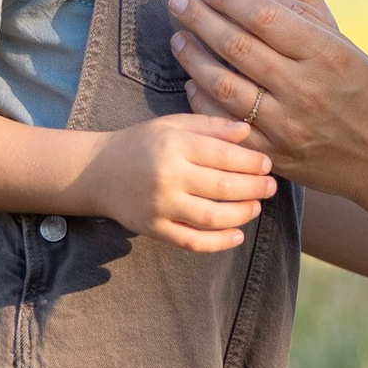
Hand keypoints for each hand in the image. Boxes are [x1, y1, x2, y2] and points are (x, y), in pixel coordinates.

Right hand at [72, 114, 276, 253]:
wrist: (96, 172)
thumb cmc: (140, 144)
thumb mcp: (172, 125)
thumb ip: (210, 126)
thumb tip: (247, 131)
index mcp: (174, 146)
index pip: (224, 156)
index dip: (252, 163)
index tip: (268, 165)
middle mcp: (167, 177)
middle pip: (223, 187)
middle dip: (254, 188)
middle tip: (271, 187)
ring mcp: (160, 206)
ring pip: (213, 217)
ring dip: (242, 214)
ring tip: (256, 207)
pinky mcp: (154, 229)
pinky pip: (193, 241)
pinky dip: (219, 242)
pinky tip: (237, 235)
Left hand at [167, 0, 367, 195]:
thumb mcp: (345, 45)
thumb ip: (300, 10)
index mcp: (327, 53)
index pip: (264, 15)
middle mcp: (305, 88)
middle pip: (237, 45)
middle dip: (200, 17)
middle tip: (178, 0)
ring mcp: (288, 125)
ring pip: (224, 85)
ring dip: (194, 57)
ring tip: (179, 37)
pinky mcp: (276, 155)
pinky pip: (226, 126)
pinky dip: (203, 101)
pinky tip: (193, 82)